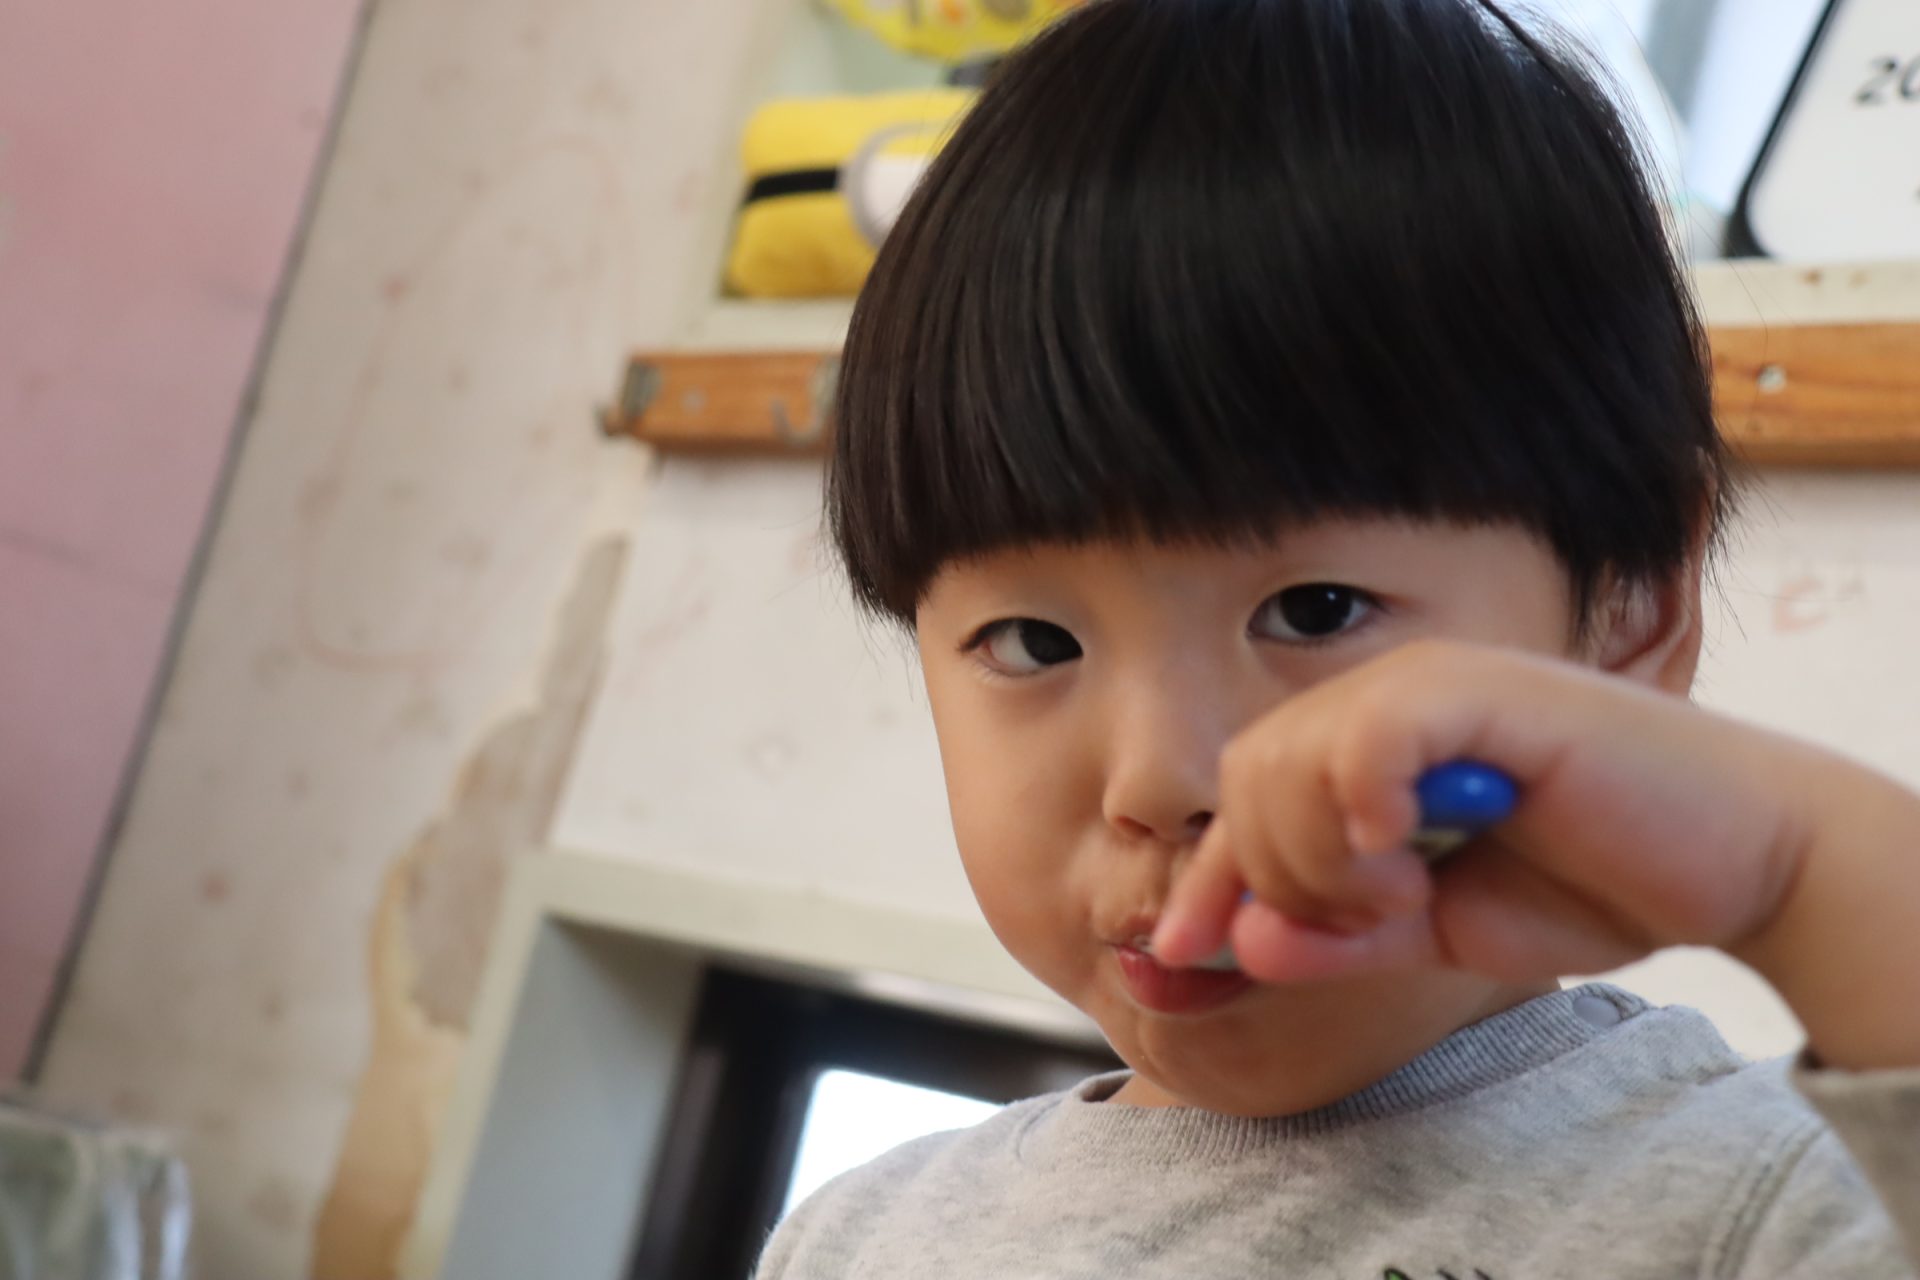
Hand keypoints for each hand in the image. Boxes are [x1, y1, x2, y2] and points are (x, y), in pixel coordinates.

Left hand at [1150, 639, 1825, 987]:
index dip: (1205, 881)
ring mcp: (1433, 683)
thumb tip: (1242, 945)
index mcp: (1364, 743)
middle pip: (1247, 780)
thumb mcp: (1438, 929)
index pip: (1242, 803)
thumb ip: (1342, 935)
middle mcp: (1385, 696)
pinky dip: (1361, 797)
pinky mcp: (1485, 688)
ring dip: (1323, 856)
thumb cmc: (1587, 882)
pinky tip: (1402, 840)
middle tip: (1374, 918)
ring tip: (1407, 893)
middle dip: (1279, 876)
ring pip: (1289, 759)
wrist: (1732, 863)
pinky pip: (1369, 734)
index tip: (1176, 954)